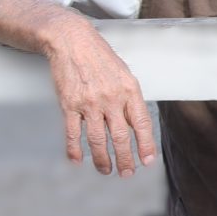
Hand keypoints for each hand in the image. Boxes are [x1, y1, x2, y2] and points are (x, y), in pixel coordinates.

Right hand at [46, 30, 156, 175]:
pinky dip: (74, 150)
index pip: (141, 124)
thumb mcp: (124, 74)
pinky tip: (77, 160)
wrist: (73, 42)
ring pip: (97, 140)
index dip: (145, 145)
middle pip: (120, 137)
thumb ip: (130, 99)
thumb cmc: (100, 58)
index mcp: (129, 90)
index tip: (147, 161)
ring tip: (106, 170)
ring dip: (102, 159)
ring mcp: (89, 103)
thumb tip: (135, 124)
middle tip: (127, 173)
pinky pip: (73, 133)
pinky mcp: (69, 105)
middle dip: (125, 159)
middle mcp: (111, 98)